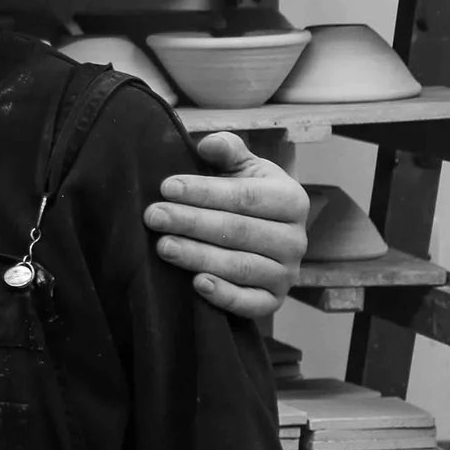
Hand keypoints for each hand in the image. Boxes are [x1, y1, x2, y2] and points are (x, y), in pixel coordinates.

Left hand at [144, 131, 308, 320]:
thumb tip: (209, 145)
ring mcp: (287, 274)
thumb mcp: (242, 167)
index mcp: (291, 200)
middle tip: (153, 217)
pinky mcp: (274, 300)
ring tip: (163, 246)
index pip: (244, 197)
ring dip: (199, 256)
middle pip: (239, 231)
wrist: (262, 234)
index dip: (204, 192)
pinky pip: (251, 304)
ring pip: (241, 266)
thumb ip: (228, 150)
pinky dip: (225, 296)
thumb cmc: (246, 195)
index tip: (166, 188)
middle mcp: (296, 239)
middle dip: (192, 222)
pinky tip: (197, 284)